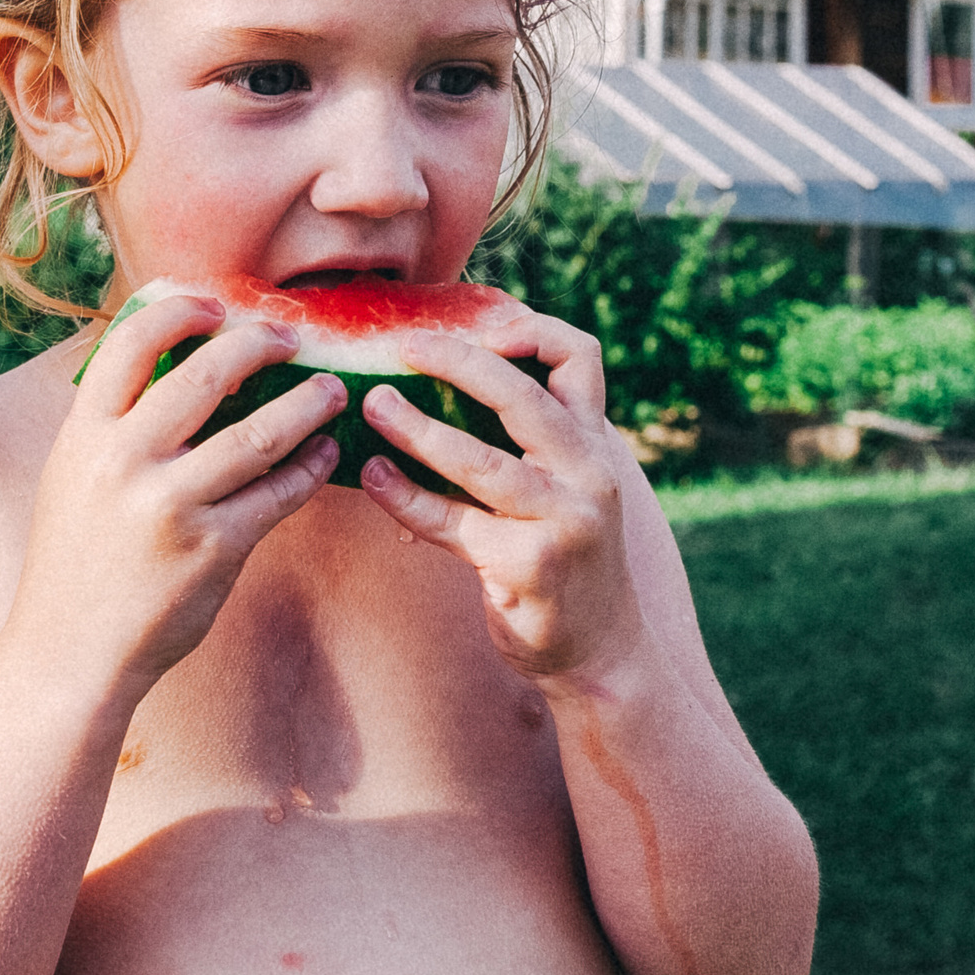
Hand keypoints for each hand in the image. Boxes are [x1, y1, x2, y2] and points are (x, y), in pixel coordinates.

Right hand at [5, 290, 347, 701]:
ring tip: (334, 390)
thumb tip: (164, 360)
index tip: (218, 304)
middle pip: (206, 374)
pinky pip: (278, 494)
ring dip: (307, 404)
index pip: (131, 343)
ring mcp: (170, 507)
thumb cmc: (80, 560)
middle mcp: (124, 463)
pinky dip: (310, 469)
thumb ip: (112, 425)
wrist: (70, 653)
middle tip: (291, 338)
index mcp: (84, 436)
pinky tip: (326, 455)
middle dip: (259, 345)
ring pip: (258, 433)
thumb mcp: (73, 478)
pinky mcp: (213, 549)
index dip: (180, 310)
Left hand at [355, 315, 651, 688]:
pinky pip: (453, 523)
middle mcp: (589, 474)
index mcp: (596, 443)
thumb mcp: (569, 485)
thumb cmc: (567, 554)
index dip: (529, 330)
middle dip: (457, 363)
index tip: (476, 329)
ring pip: (480, 462)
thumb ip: (535, 437)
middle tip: (404, 348)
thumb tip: (456, 373)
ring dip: (417, 429)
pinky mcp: (530, 567)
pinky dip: (407, 498)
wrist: (601, 645)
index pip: (579, 358)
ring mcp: (564, 521)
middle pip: (522, 397)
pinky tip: (375, 478)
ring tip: (373, 407)